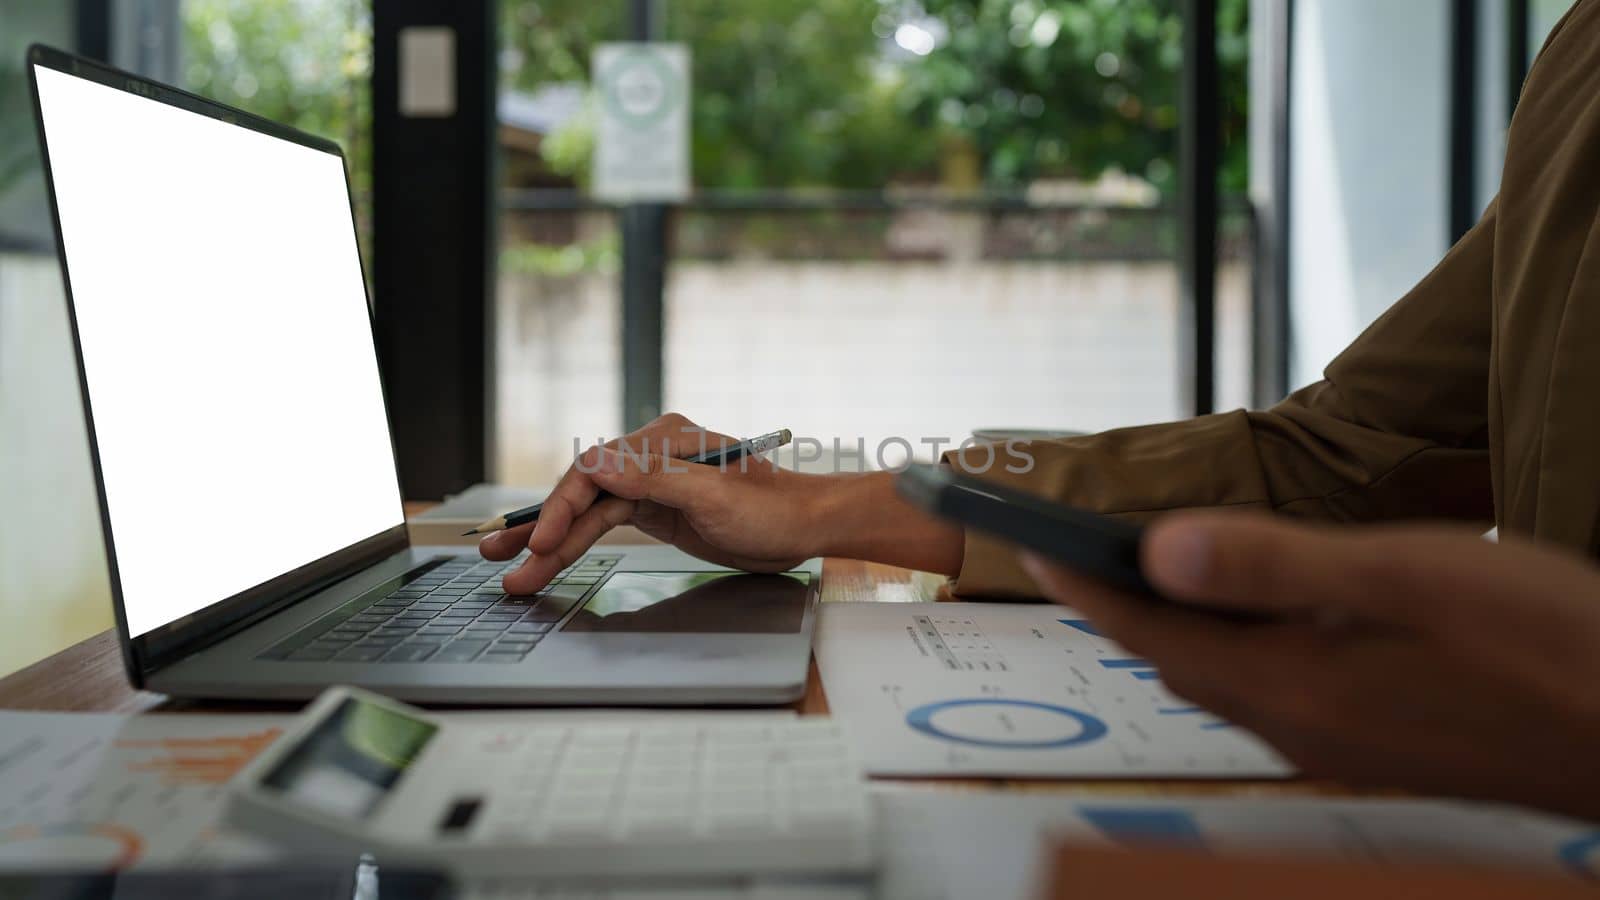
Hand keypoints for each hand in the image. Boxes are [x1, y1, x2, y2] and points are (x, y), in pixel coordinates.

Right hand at [479, 414, 819, 593]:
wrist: (806, 528)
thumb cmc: (773, 508)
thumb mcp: (713, 495)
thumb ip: (651, 478)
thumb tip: (593, 463)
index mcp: (663, 441)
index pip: (594, 471)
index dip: (563, 508)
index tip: (544, 542)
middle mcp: (651, 456)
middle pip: (582, 494)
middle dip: (544, 532)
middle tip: (506, 563)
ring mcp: (651, 483)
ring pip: (588, 514)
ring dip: (553, 545)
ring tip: (515, 576)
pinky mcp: (655, 509)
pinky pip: (605, 525)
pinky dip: (577, 545)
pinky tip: (548, 560)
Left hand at [1020, 512, 1599, 819]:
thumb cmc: (1544, 645)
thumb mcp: (1407, 577)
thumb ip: (1276, 563)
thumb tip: (1157, 548)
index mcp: (1290, 683)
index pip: (1150, 627)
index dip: (1083, 584)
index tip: (1030, 544)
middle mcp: (1301, 726)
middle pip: (1177, 658)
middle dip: (1117, 605)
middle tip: (1070, 554)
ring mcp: (1342, 745)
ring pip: (1224, 679)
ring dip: (1177, 628)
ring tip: (1146, 575)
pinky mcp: (1381, 745)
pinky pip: (1274, 692)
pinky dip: (1237, 648)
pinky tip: (1260, 620)